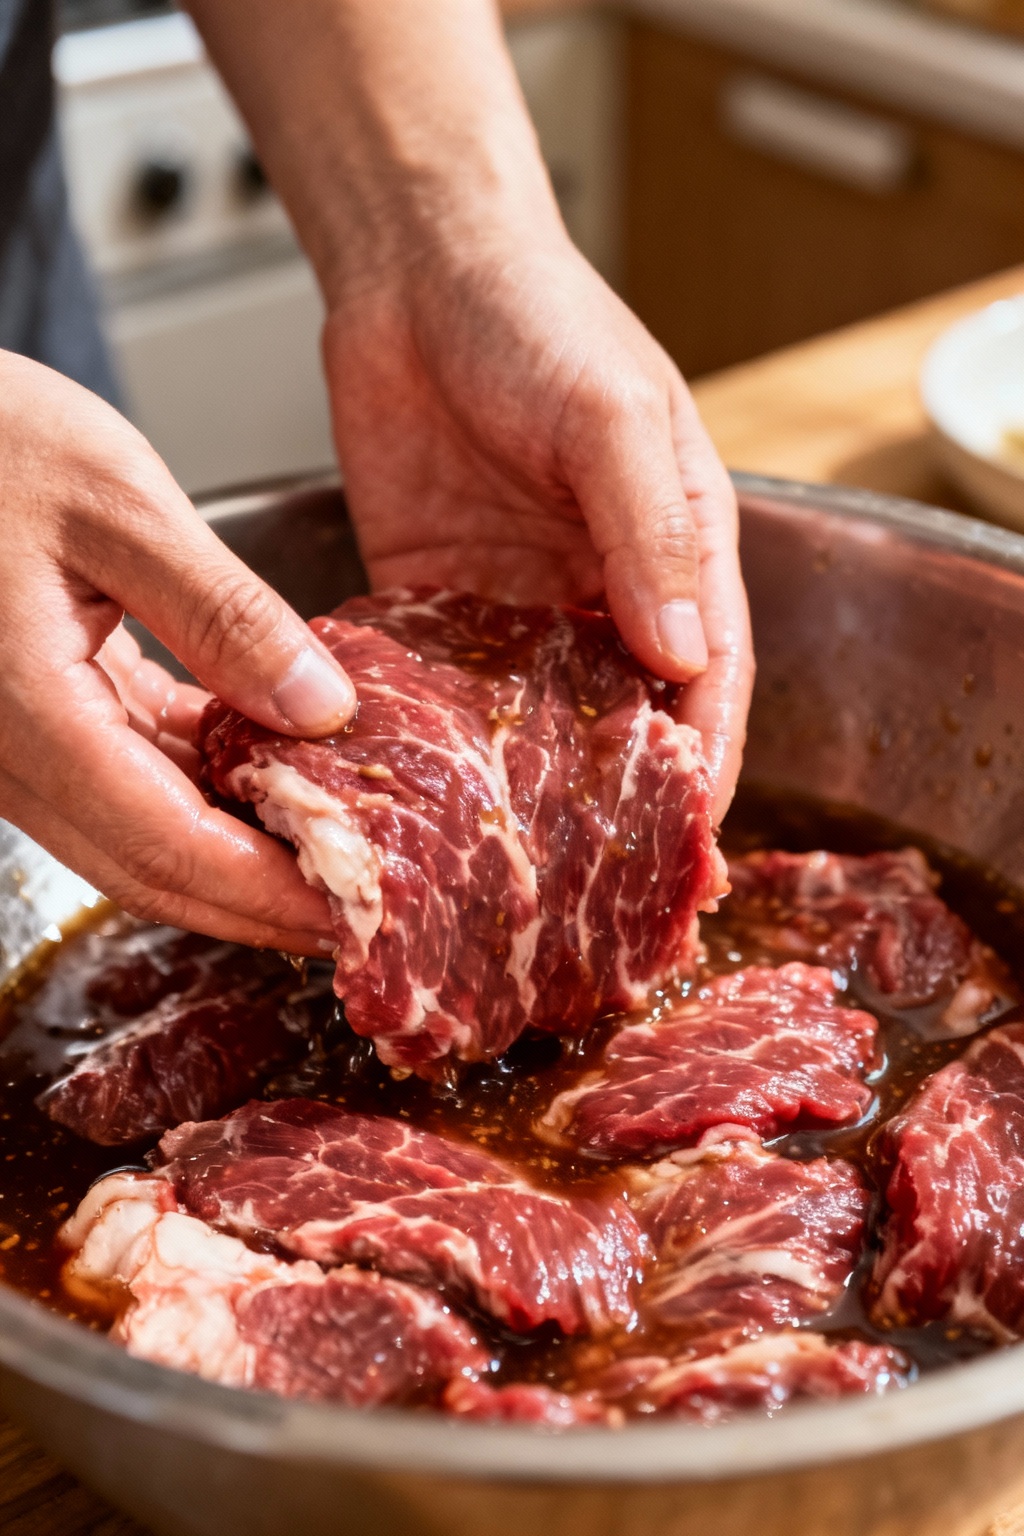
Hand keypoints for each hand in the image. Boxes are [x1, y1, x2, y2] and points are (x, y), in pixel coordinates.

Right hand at [0, 350, 354, 951]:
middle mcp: (9, 754)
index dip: (262, 891)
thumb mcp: (119, 502)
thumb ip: (225, 613)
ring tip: (332, 849)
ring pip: (138, 834)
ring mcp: (16, 745)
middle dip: (258, 901)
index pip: (162, 844)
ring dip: (235, 852)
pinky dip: (201, 789)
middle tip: (357, 913)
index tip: (349, 911)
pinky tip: (268, 774)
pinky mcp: (34, 718)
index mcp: (24, 711)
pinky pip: (126, 779)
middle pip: (149, 866)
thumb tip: (322, 710)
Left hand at [324, 230, 753, 822]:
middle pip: (625, 720)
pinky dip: (440, 739)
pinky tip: (424, 790)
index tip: (690, 841)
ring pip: (536, 721)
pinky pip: (445, 687)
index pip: (708, 679)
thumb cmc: (537, 317)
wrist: (414, 272)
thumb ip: (648, 529)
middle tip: (602, 889)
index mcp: (675, 550)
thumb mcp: (611, 414)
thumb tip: (685, 653)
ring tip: (510, 866)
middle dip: (619, 802)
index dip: (703, 764)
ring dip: (529, 788)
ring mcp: (518, 603)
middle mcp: (603, 592)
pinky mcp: (436, 602)